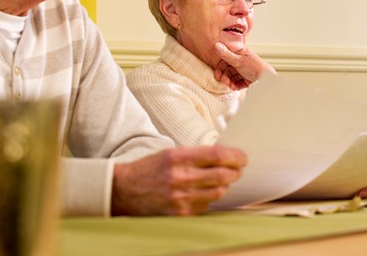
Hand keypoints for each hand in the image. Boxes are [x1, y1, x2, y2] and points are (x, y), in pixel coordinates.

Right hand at [111, 145, 246, 215]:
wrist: (123, 190)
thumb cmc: (149, 169)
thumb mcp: (170, 153)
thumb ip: (196, 155)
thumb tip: (224, 157)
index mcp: (178, 157)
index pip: (217, 156)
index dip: (235, 156)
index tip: (242, 157)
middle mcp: (180, 177)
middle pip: (222, 176)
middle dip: (235, 172)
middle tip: (238, 169)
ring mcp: (180, 198)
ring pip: (217, 192)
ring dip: (224, 186)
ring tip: (223, 180)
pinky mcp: (180, 213)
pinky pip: (206, 206)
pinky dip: (210, 198)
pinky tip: (206, 192)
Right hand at [213, 42, 275, 90]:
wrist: (266, 79)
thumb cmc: (255, 66)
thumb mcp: (238, 60)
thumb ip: (226, 54)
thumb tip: (217, 44)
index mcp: (239, 53)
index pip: (225, 59)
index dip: (220, 67)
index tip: (217, 74)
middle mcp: (240, 61)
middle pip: (227, 69)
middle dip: (225, 76)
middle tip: (223, 81)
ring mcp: (243, 70)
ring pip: (231, 77)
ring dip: (229, 82)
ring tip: (231, 86)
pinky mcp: (245, 79)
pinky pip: (237, 82)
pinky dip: (235, 85)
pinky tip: (235, 87)